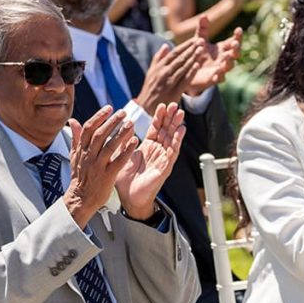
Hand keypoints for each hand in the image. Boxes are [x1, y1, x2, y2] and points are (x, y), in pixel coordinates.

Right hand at [64, 107, 139, 227]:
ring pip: (110, 146)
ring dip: (121, 133)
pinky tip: (135, 142)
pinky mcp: (107, 176)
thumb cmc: (79, 177)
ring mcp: (98, 166)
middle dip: (112, 122)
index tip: (109, 108)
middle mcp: (89, 156)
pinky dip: (127, 151)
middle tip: (123, 112)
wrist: (81, 199)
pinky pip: (118, 161)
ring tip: (131, 123)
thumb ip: (76, 138)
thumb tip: (72, 121)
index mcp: (81, 150)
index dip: (99, 116)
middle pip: (100, 135)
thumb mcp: (74, 156)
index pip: (89, 128)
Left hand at [115, 103, 185, 218]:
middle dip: (170, 117)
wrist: (129, 199)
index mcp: (148, 148)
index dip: (159, 117)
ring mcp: (163, 159)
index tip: (162, 105)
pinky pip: (173, 152)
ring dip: (176, 125)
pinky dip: (177, 140)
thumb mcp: (122, 155)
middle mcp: (157, 152)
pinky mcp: (165, 167)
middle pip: (166, 131)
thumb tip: (124, 124)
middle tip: (174, 104)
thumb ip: (124, 141)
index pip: (156, 129)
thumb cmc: (126, 180)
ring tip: (180, 113)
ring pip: (172, 139)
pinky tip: (181, 130)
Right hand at [133, 38, 203, 111]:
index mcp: (159, 67)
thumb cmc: (150, 89)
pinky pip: (184, 80)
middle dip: (192, 49)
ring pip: (183, 67)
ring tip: (201, 49)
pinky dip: (191, 72)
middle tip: (201, 40)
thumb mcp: (151, 72)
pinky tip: (198, 65)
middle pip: (180, 58)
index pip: (174, 53)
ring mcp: (169, 82)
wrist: (145, 108)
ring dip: (193, 57)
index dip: (185, 45)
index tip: (194, 39)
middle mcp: (164, 72)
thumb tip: (166, 45)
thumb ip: (158, 58)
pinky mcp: (174, 92)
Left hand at [187, 19, 241, 94]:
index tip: (239, 29)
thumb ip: (202, 30)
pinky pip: (219, 79)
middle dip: (236, 49)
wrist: (190, 72)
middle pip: (235, 54)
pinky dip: (219, 76)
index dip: (237, 36)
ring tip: (228, 57)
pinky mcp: (213, 79)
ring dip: (229, 62)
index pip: (233, 41)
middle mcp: (224, 59)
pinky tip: (217, 73)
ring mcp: (220, 69)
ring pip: (229, 66)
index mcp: (222, 48)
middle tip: (235, 43)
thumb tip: (204, 15)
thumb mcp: (199, 41)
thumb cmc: (197, 54)